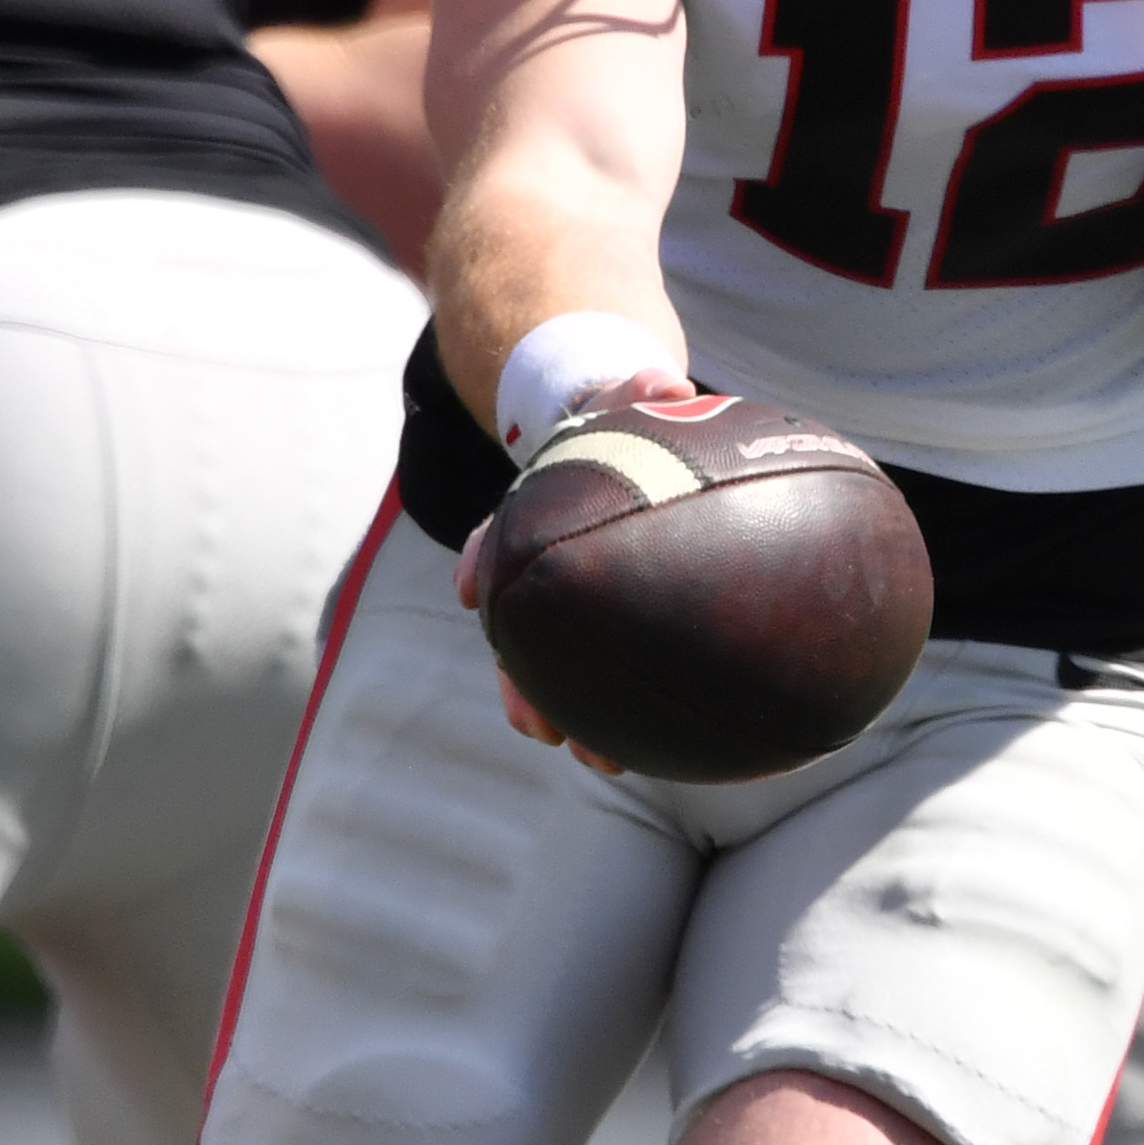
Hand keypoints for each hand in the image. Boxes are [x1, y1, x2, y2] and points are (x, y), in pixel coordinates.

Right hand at [451, 364, 698, 772]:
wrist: (629, 443)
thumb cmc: (630, 425)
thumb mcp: (629, 399)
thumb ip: (642, 391)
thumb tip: (670, 386)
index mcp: (534, 515)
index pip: (496, 540)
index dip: (483, 562)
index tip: (473, 592)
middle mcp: (539, 565)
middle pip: (519, 627)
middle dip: (522, 680)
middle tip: (541, 727)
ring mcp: (567, 598)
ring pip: (551, 663)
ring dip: (562, 712)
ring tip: (595, 758)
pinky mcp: (601, 623)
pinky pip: (599, 672)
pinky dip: (609, 713)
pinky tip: (635, 751)